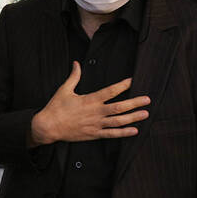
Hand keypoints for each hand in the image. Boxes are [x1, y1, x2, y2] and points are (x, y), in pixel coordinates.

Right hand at [29, 61, 149, 144]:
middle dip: (135, 103)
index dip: (123, 85)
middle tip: (147, 99)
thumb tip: (76, 63)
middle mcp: (95, 112)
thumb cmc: (56, 107)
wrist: (48, 126)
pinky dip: (124, 133)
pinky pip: (112, 134)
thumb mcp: (64, 90)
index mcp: (89, 100)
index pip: (110, 91)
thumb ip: (74, 76)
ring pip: (118, 121)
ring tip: (145, 113)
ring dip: (133, 117)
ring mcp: (96, 124)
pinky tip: (134, 130)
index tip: (133, 80)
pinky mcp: (94, 134)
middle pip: (119, 107)